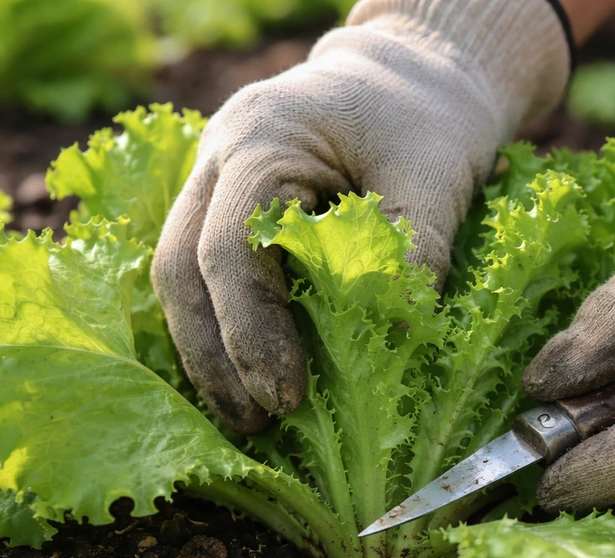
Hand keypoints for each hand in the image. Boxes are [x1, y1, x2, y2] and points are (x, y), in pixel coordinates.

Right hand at [152, 0, 568, 432]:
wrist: (411, 77)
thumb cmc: (426, 119)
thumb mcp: (436, 177)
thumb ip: (415, 251)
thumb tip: (399, 340)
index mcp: (261, 137)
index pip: (229, 247)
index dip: (251, 330)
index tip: (284, 396)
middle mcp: (218, 157)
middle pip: (180, 266)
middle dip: (212, 355)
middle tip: (253, 422)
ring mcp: (213, 180)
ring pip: (178, 274)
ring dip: (206, 350)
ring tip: (243, 417)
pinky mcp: (227, 206)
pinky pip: (202, 272)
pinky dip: (218, 327)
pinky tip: (241, 377)